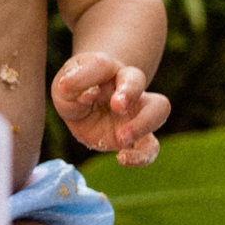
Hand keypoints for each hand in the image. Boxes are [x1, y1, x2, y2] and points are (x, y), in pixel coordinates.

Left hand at [52, 51, 168, 166]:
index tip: (74, 89)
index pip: (104, 66)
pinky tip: (121, 158)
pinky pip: (150, 147)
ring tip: (121, 138)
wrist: (83, 106)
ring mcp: (136, 112)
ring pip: (158, 110)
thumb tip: (87, 95)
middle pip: (139, 79)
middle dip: (131, 92)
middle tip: (117, 107)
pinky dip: (141, 156)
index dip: (89, 76)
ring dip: (143, 124)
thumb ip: (74, 84)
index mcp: (108, 71)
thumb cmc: (76, 89)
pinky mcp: (136, 137)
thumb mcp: (65, 83)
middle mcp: (128, 88)